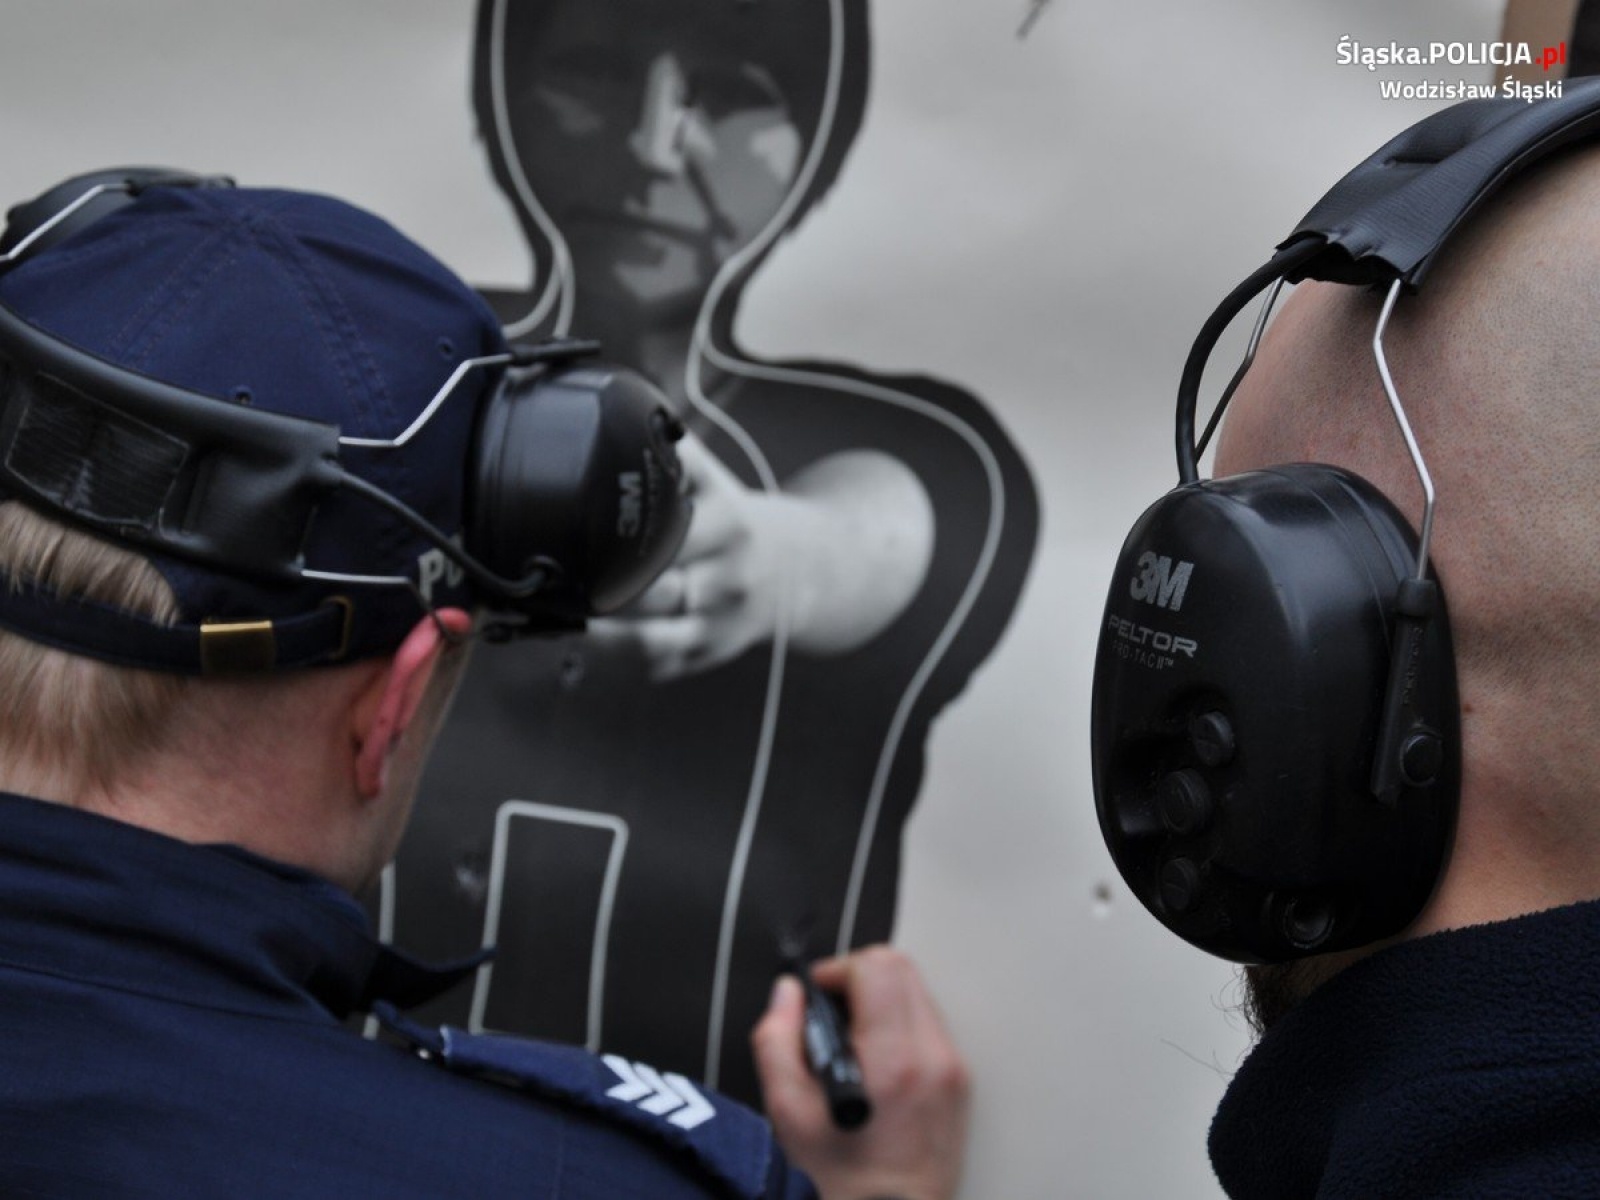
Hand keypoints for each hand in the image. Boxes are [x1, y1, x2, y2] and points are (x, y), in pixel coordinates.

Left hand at [591, 437, 934, 680]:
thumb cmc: (739, 524)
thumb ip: (676, 456)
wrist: (801, 573)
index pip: (670, 537)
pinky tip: (585, 638)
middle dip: (606, 588)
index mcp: (731, 527)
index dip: (622, 541)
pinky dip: (617, 656)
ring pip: (652, 641)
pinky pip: (656, 664)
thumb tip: (625, 410)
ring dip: (603, 634)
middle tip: (557, 577)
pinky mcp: (706, 655)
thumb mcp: (718, 483)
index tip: (580, 534)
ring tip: (564, 615)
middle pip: (656, 593)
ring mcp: (718, 625)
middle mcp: (728, 581)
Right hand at [751, 946, 969, 1199]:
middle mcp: (931, 1057)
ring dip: (880, 1001)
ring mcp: (952, 1070)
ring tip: (850, 1046)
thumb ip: (777, 1038)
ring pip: (917, 994)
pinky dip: (899, 1027)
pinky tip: (874, 1064)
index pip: (876, 967)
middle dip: (859, 978)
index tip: (815, 995)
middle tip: (831, 1014)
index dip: (836, 970)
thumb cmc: (839, 1183)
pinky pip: (929, 1026)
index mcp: (891, 1060)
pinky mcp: (959, 1083)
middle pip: (902, 969)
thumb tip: (787, 995)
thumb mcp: (786, 1111)